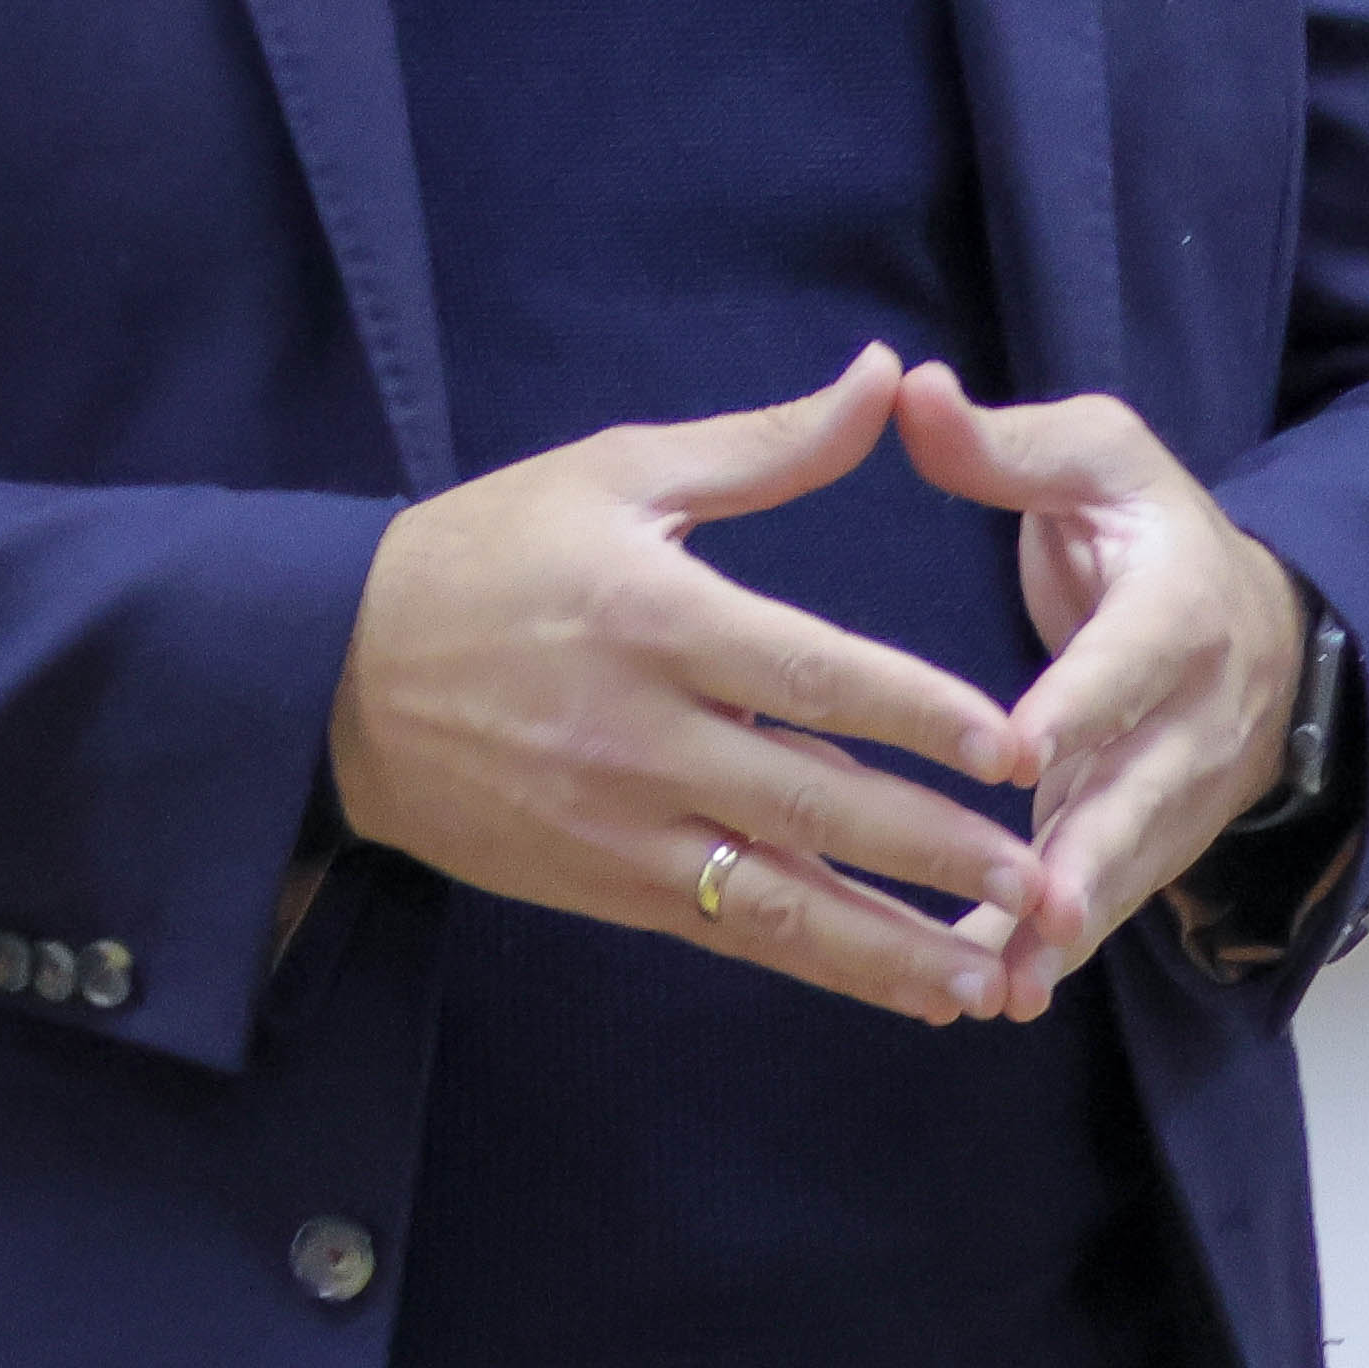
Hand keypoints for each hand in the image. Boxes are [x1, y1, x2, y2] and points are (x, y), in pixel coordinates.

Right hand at [325, 344, 1039, 1027]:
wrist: (329, 677)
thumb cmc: (485, 554)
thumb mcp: (617, 473)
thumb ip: (765, 444)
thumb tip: (883, 377)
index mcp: (655, 620)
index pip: (810, 673)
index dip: (917, 714)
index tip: (1013, 747)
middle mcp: (641, 736)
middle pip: (812, 802)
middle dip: (933, 851)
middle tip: (1040, 881)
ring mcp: (620, 825)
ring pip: (780, 899)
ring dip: (893, 946)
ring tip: (996, 977)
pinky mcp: (605, 886)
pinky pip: (733, 932)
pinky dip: (825, 966)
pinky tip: (910, 990)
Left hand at [886, 371, 1308, 1005]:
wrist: (1256, 625)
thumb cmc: (1147, 533)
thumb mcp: (1096, 460)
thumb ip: (1004, 443)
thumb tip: (910, 390)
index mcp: (1178, 604)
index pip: (1134, 659)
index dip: (1084, 706)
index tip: (1024, 752)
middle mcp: (1194, 709)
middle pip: (1147, 788)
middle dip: (1095, 854)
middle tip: (1042, 907)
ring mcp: (1181, 788)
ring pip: (1129, 865)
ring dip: (1072, 926)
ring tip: (1011, 984)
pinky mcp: (1154, 841)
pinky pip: (1106, 901)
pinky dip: (1053, 951)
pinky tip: (994, 996)